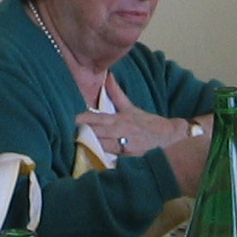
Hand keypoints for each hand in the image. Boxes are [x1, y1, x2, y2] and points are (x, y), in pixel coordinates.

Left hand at [75, 104, 198, 163]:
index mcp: (121, 119)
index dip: (84, 119)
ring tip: (74, 145)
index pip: (98, 118)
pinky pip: (114, 159)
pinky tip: (92, 159)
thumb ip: (117, 94)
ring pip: (104, 146)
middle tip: (65, 133)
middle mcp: (122, 132)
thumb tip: (108, 77)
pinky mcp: (131, 159)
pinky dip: (104, 158)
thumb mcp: (133, 109)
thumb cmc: (150, 125)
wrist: (172, 138)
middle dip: (82, 133)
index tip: (70, 118)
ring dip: (90, 145)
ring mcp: (126, 147)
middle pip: (98, 133)